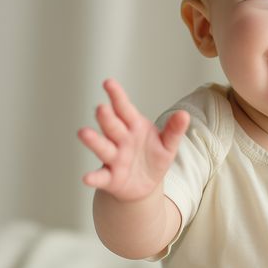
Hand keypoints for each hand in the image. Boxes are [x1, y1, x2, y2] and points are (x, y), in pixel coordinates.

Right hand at [78, 79, 189, 200]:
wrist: (146, 184)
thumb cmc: (153, 158)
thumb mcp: (168, 144)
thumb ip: (174, 130)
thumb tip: (184, 115)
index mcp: (134, 127)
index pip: (124, 108)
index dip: (117, 96)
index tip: (108, 83)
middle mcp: (121, 140)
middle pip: (113, 126)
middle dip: (107, 118)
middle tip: (101, 108)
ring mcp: (114, 158)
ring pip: (103, 148)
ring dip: (94, 141)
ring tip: (84, 133)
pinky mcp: (110, 178)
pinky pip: (101, 177)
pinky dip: (93, 177)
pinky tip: (87, 178)